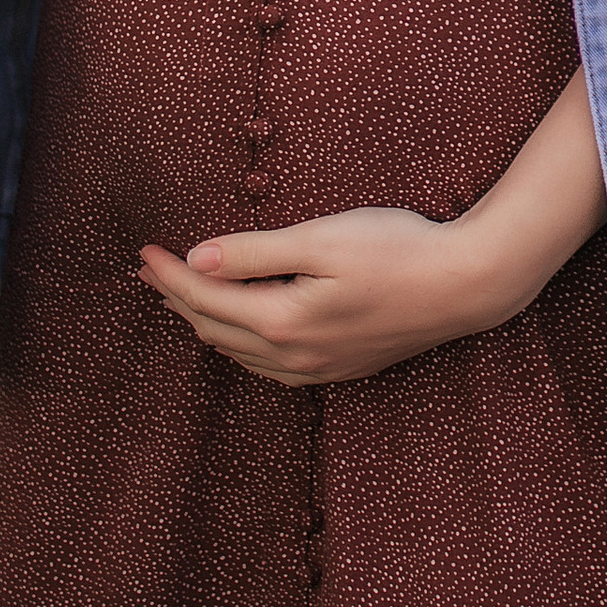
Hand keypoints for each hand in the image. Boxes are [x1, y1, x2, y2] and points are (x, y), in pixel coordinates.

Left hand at [138, 206, 509, 384]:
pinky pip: (268, 366)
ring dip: (205, 321)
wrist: (464, 286)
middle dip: (177, 298)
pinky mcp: (339, 368)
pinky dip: (239, 343)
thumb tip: (196, 259)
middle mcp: (293, 355)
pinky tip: (239, 330)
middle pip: (214, 328)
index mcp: (282, 321)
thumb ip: (256, 252)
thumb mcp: (322, 238)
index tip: (143, 250)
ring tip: (181, 295)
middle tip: (148, 271)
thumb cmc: (398, 250)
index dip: (170, 273)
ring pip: (239, 352)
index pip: (206, 297)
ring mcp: (317, 367)